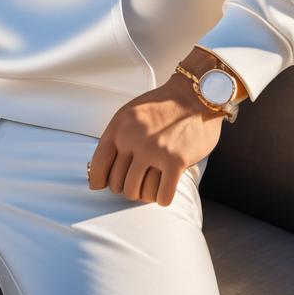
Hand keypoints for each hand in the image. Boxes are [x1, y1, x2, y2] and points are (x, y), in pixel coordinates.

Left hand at [87, 74, 224, 204]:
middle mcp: (133, 138)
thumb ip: (117, 138)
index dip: (98, 180)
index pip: (98, 164)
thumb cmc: (162, 107)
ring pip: (137, 193)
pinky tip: (166, 187)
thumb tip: (102, 171)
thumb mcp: (131, 114)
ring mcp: (154, 150)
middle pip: (117, 184)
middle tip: (138, 181)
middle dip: (127, 186)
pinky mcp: (175, 162)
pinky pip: (161, 196)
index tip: (101, 186)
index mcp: (119, 126)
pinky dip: (163, 197)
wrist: (195, 96)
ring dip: (145, 194)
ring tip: (152, 184)